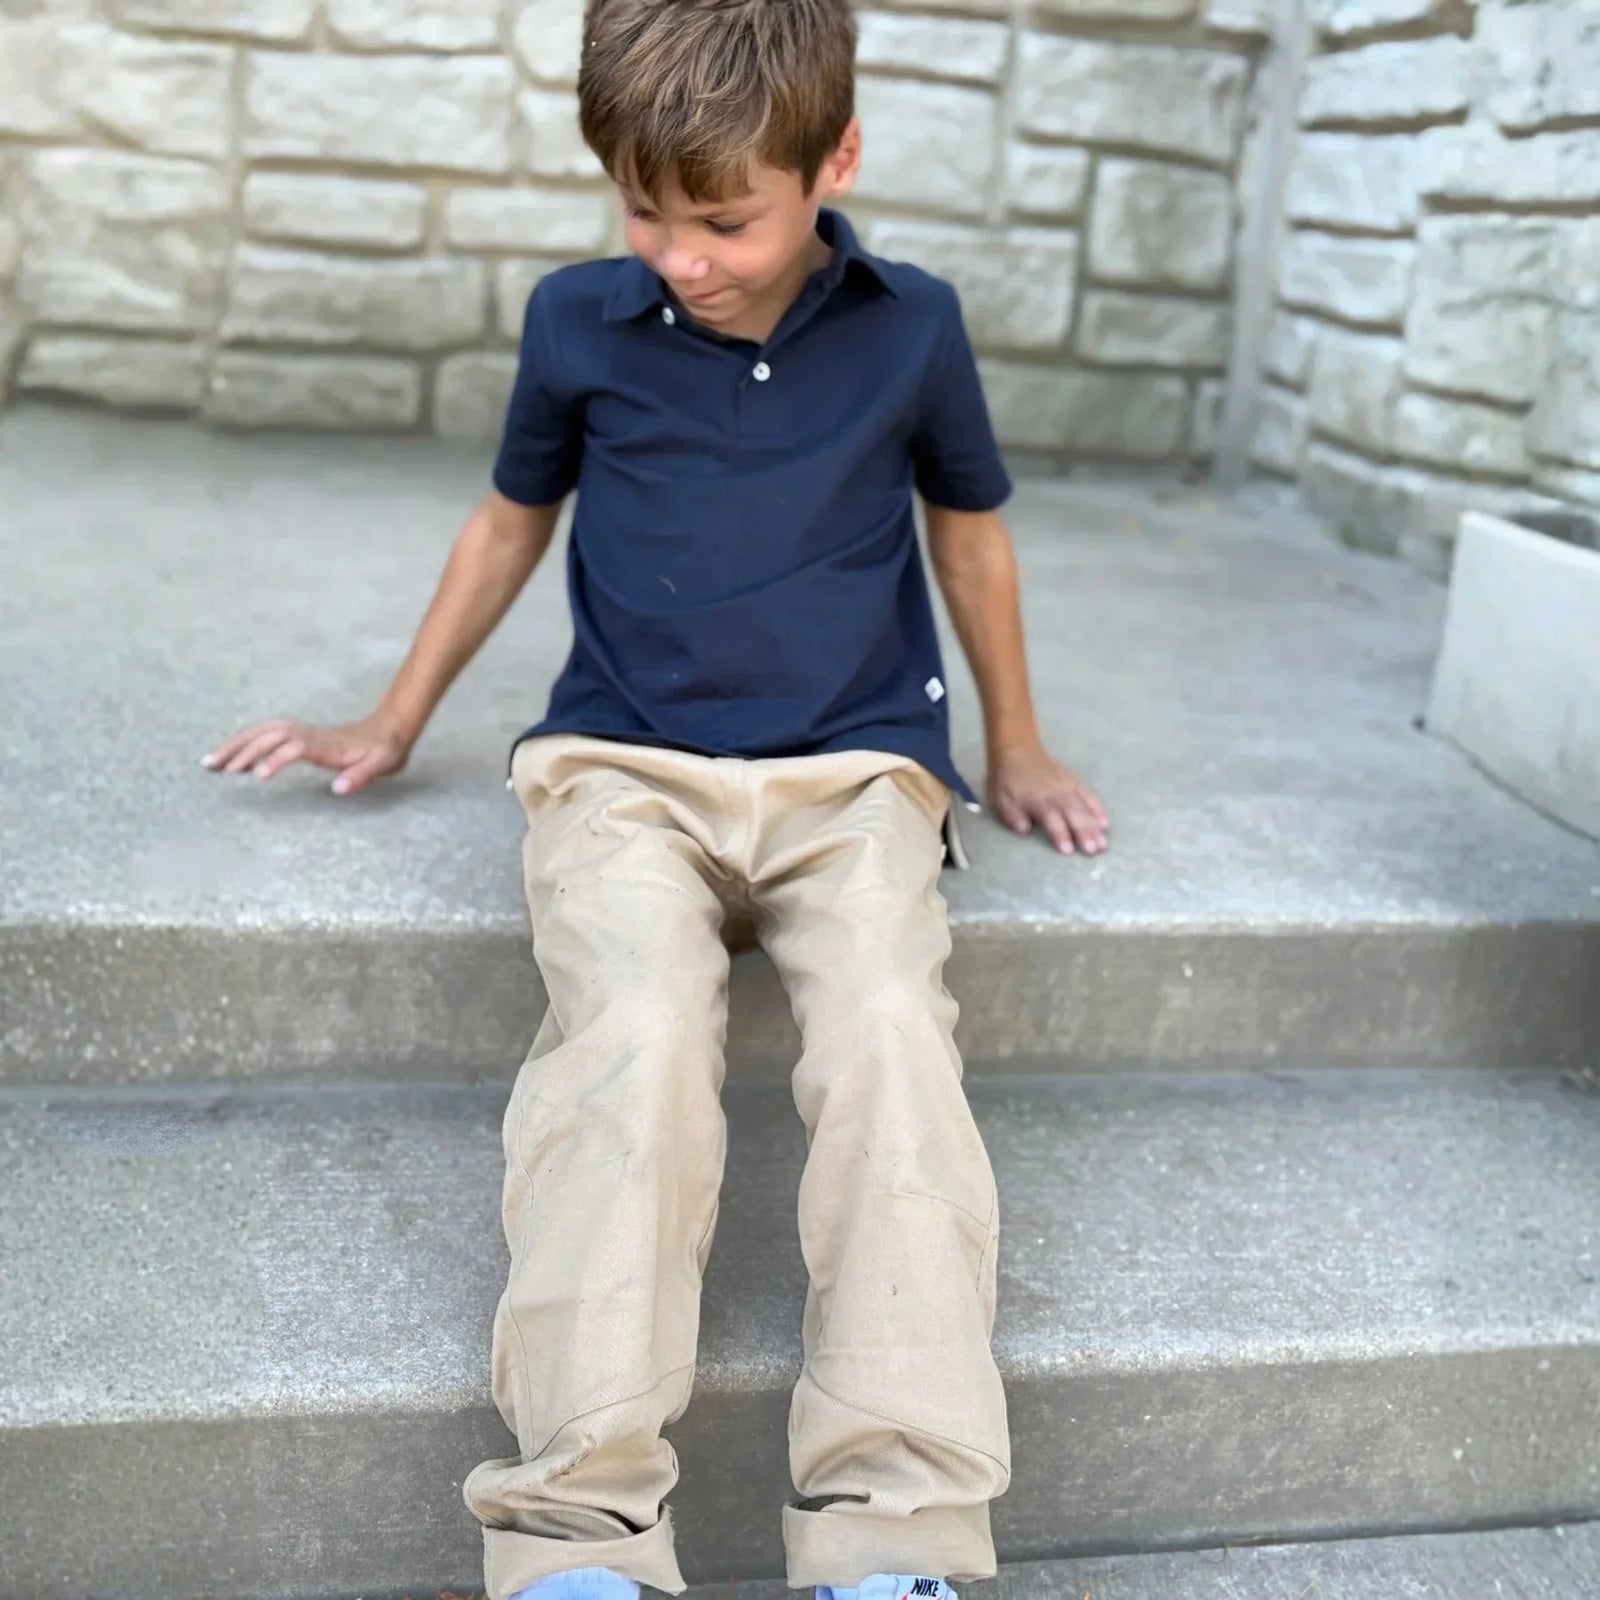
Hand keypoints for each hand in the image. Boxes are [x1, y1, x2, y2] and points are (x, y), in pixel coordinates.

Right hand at [201, 710, 412, 796]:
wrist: (390, 729)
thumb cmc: (384, 750)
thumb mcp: (381, 764)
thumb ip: (361, 776)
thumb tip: (338, 788)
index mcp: (325, 743)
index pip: (293, 748)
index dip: (275, 759)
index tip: (257, 776)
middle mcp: (308, 734)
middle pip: (267, 735)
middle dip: (239, 749)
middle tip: (214, 768)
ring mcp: (302, 732)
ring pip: (261, 732)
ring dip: (235, 744)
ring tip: (210, 762)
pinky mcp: (299, 735)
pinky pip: (266, 735)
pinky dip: (245, 742)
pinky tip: (231, 757)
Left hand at [988, 744, 1109, 856]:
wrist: (1018, 751)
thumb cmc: (1007, 780)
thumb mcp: (1001, 799)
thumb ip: (1012, 816)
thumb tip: (1024, 830)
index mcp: (1038, 801)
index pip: (1052, 820)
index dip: (1060, 835)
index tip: (1068, 851)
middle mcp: (1057, 794)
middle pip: (1074, 815)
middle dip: (1085, 833)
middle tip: (1095, 851)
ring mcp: (1068, 787)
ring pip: (1085, 807)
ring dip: (1095, 826)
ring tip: (1103, 843)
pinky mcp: (1074, 781)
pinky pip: (1089, 795)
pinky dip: (1098, 808)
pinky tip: (1105, 823)